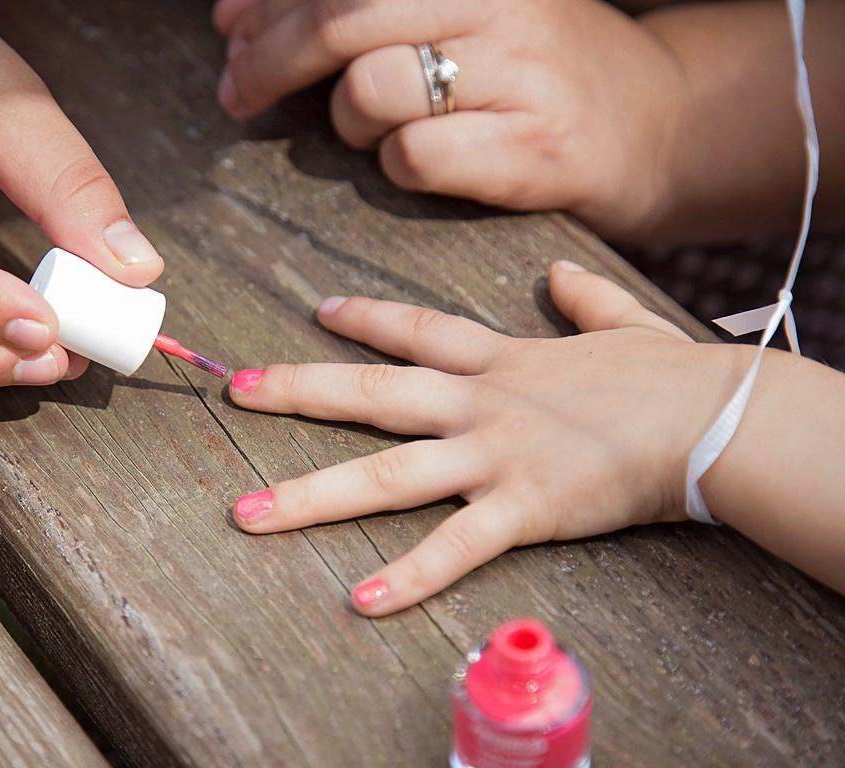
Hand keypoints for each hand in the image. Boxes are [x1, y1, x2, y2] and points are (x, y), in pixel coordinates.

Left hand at [212, 0, 687, 237]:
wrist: (653, 119)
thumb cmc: (532, 65)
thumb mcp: (462, 7)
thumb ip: (367, 7)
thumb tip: (239, 19)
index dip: (268, 2)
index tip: (229, 29)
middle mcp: (496, 4)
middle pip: (342, 19)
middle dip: (269, 59)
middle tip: (238, 92)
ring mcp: (519, 74)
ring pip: (372, 89)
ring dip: (344, 118)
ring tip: (364, 127)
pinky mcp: (533, 148)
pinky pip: (414, 157)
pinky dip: (393, 165)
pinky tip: (416, 161)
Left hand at [227, 261, 752, 615]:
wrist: (713, 416)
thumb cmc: (670, 374)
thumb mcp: (621, 321)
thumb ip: (582, 297)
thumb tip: (560, 274)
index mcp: (500, 360)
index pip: (416, 330)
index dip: (364, 319)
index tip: (318, 311)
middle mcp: (479, 402)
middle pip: (372, 391)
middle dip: (299, 390)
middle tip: (237, 391)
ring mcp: (493, 454)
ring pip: (386, 473)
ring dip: (312, 493)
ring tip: (248, 514)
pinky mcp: (524, 507)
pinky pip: (455, 546)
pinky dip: (410, 575)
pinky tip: (361, 599)